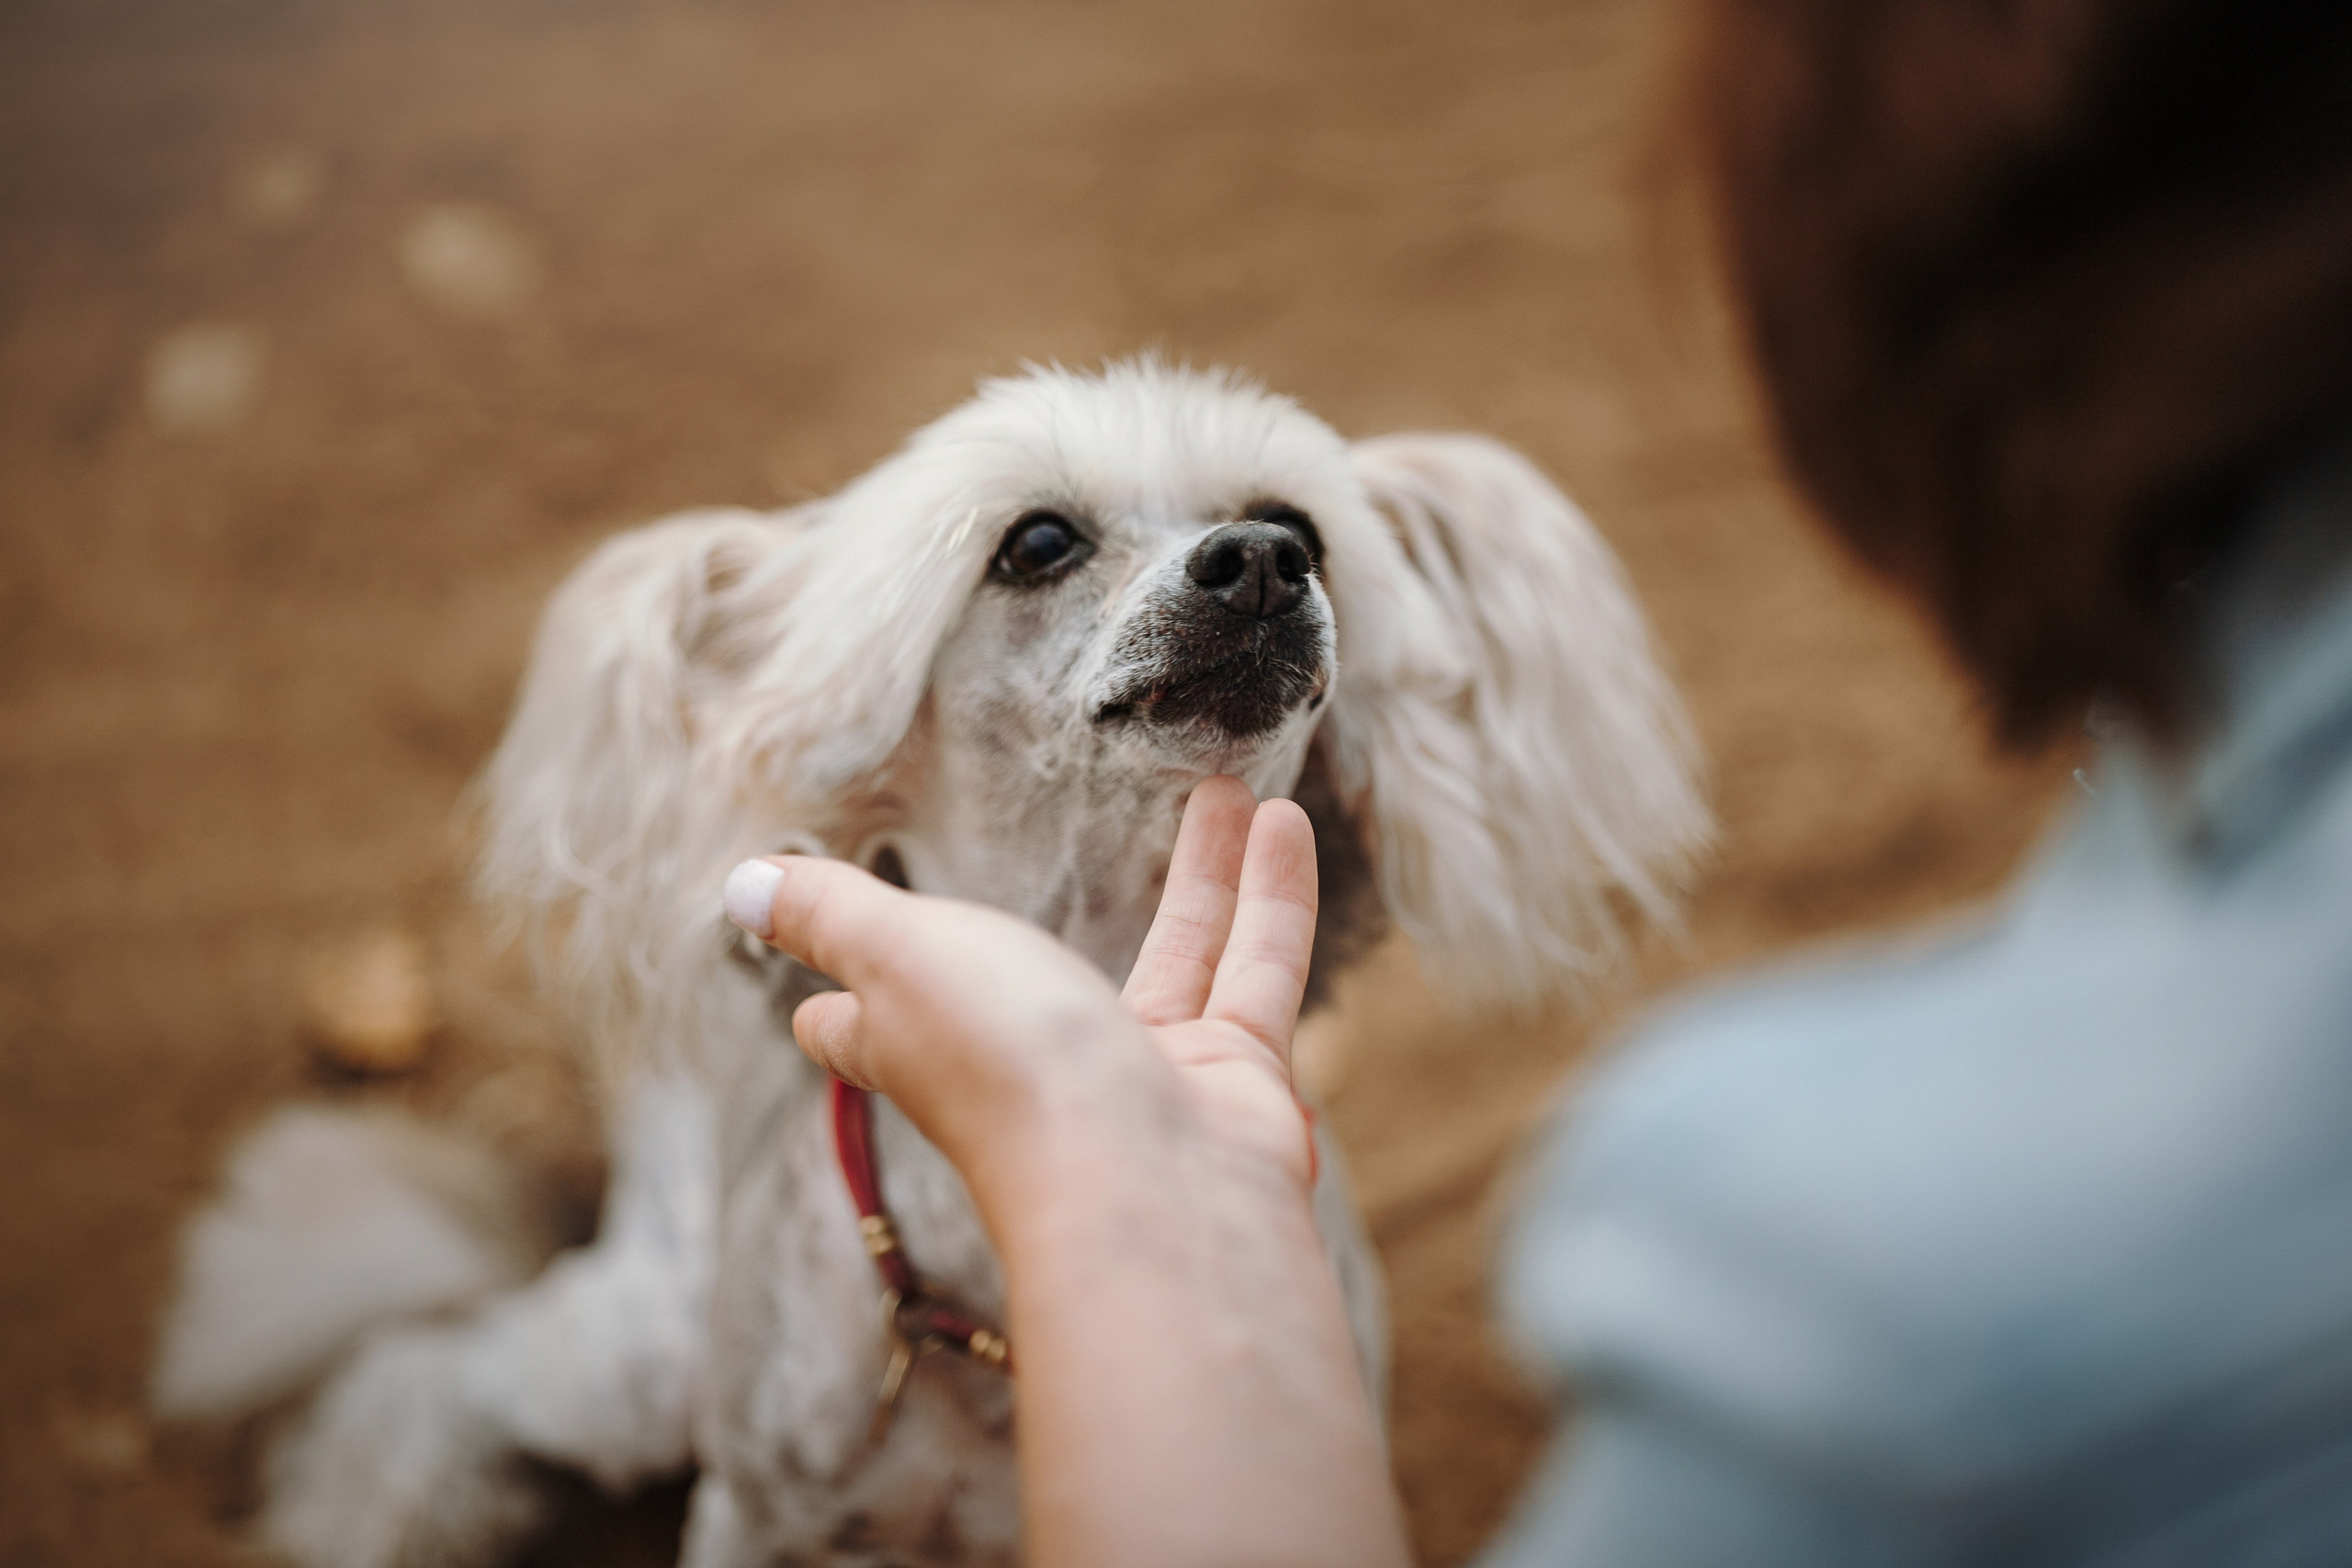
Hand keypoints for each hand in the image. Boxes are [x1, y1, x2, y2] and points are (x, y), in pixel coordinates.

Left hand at [721, 775, 1319, 1199]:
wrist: (1148, 1187)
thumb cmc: (1008, 1068)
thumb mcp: (896, 957)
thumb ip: (831, 914)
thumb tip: (739, 887)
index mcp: (930, 1043)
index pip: (869, 1024)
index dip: (845, 997)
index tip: (827, 984)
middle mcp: (1032, 1063)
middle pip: (1037, 979)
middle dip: (1060, 901)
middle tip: (1086, 825)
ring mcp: (1138, 1074)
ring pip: (1176, 956)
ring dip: (1204, 875)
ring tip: (1233, 789)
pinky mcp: (1226, 1075)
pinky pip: (1252, 971)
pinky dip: (1271, 899)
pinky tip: (1283, 823)